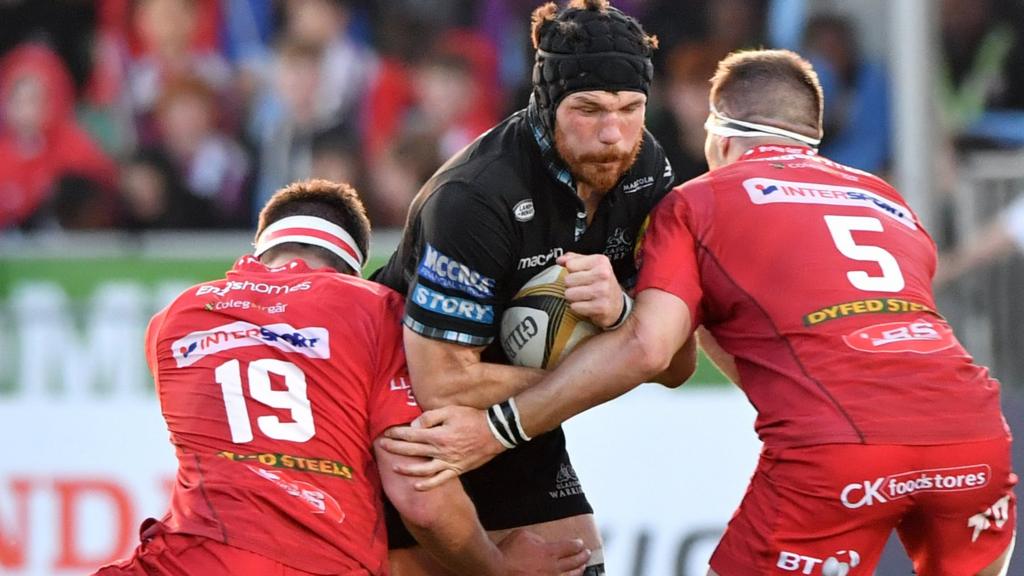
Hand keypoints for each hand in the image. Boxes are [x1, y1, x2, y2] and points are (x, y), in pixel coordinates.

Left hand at [380, 406, 506, 489]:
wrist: (495, 432)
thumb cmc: (472, 418)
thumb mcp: (450, 411)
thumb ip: (430, 417)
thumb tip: (413, 425)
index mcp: (437, 435)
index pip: (411, 434)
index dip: (397, 434)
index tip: (386, 433)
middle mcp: (440, 451)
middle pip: (412, 451)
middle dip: (395, 448)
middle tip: (382, 446)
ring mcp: (448, 462)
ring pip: (422, 469)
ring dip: (406, 469)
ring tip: (394, 467)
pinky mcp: (457, 470)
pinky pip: (440, 480)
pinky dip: (427, 485)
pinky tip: (416, 485)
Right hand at [498, 529, 589, 575]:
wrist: (497, 570)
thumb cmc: (508, 554)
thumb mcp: (523, 536)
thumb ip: (537, 538)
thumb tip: (543, 543)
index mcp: (549, 552)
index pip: (570, 547)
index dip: (577, 544)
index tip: (580, 543)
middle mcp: (553, 568)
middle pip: (574, 562)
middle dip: (582, 557)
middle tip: (587, 554)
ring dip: (579, 571)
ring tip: (582, 568)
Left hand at [557, 252, 623, 327]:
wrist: (617, 304)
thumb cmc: (602, 283)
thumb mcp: (592, 266)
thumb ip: (575, 260)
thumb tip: (560, 260)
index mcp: (600, 261)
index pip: (570, 264)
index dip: (572, 271)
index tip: (581, 275)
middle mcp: (603, 275)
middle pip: (568, 280)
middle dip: (572, 285)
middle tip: (583, 287)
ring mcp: (602, 291)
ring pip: (569, 294)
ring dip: (574, 297)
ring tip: (584, 296)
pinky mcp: (600, 307)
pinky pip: (575, 307)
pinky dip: (578, 307)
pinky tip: (587, 304)